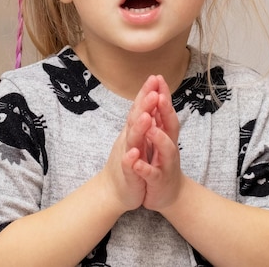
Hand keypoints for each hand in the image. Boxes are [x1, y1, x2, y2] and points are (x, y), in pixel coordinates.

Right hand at [102, 76, 162, 211]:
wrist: (114, 191)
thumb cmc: (130, 161)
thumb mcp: (138, 137)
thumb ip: (142, 118)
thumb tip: (150, 97)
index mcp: (134, 130)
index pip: (140, 108)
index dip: (147, 93)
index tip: (155, 77)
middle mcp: (129, 139)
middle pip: (136, 118)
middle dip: (145, 105)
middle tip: (153, 90)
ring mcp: (127, 156)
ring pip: (132, 140)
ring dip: (138, 128)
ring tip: (145, 117)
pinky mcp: (127, 175)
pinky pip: (128, 167)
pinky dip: (131, 160)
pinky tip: (134, 154)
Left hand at [132, 75, 182, 211]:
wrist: (168, 194)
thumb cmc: (161, 162)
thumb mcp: (160, 137)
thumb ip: (159, 118)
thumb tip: (157, 94)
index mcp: (166, 134)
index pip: (165, 111)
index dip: (162, 95)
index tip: (157, 78)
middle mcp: (169, 146)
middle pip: (169, 125)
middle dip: (165, 110)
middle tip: (158, 94)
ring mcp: (165, 164)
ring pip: (165, 149)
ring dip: (157, 137)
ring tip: (150, 126)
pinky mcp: (158, 181)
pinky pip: (151, 174)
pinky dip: (144, 168)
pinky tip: (136, 162)